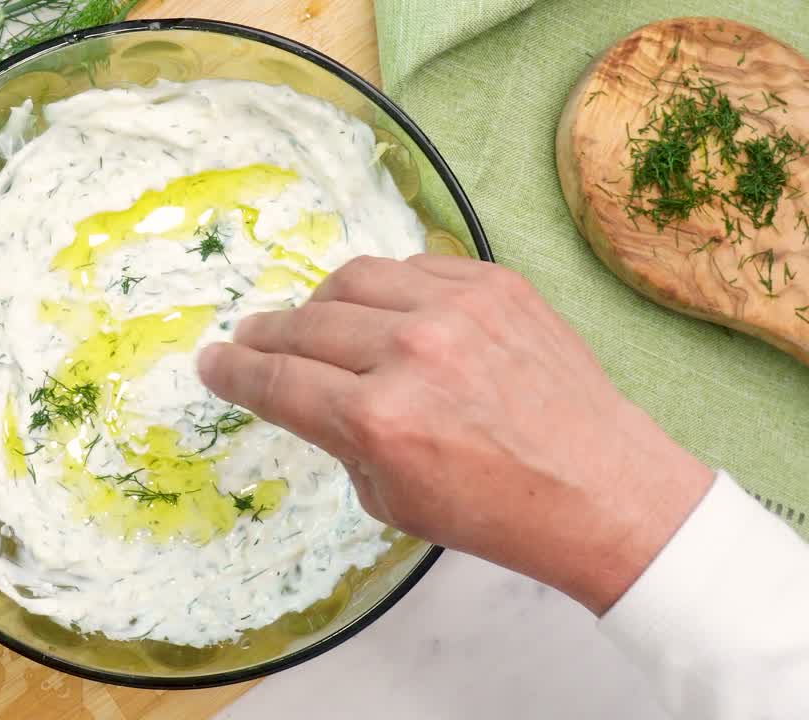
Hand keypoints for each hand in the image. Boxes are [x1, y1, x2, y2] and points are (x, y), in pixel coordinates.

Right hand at [197, 254, 712, 613]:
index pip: (275, 381)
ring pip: (351, 281)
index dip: (232, 370)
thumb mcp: (389, 499)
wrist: (599, 488)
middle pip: (302, 326)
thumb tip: (302, 389)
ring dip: (319, 304)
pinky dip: (384, 289)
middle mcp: (410, 354)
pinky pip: (412, 266)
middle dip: (265, 335)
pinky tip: (384, 313)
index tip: (211, 361)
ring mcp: (456, 309)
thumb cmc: (493, 511)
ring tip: (317, 325)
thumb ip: (336, 437)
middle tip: (253, 340)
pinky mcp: (495, 284)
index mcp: (377, 420)